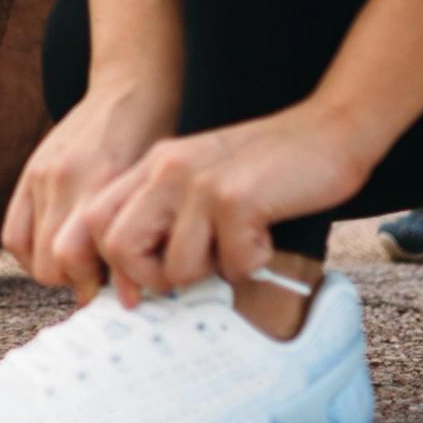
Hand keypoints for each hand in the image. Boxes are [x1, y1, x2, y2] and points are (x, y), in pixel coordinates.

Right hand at [6, 69, 174, 296]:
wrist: (131, 89)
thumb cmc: (155, 143)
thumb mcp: (151, 191)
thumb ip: (132, 240)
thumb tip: (125, 300)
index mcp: (98, 185)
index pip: (68, 259)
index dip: (91, 283)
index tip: (115, 284)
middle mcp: (62, 180)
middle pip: (47, 264)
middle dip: (74, 279)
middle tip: (101, 273)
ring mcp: (40, 174)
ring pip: (26, 252)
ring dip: (51, 265)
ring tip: (80, 258)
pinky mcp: (30, 172)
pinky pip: (13, 232)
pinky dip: (31, 249)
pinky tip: (57, 245)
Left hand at [68, 104, 378, 303]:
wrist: (328, 129)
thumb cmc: (269, 169)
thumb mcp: (202, 180)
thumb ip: (168, 213)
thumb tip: (139, 283)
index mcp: (152, 166)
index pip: (94, 221)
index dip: (110, 265)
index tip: (138, 293)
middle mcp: (165, 170)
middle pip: (117, 246)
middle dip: (151, 277)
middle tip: (195, 270)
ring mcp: (198, 182)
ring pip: (175, 266)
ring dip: (212, 272)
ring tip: (239, 245)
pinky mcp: (236, 198)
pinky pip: (230, 264)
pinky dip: (252, 263)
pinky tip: (265, 236)